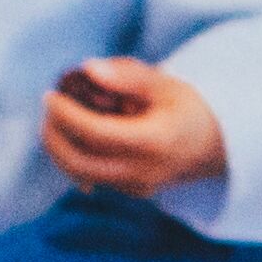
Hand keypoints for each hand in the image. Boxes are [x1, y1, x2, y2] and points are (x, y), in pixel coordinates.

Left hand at [40, 56, 227, 198]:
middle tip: (49, 109)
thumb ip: (126, 76)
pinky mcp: (130, 192)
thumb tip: (89, 69)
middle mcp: (144, 172)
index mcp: (155, 142)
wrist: (211, 144)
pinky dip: (75, 155)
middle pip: (79, 163)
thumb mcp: (164, 83)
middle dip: (54, 136)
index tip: (50, 95)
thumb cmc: (186, 109)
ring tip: (60, 118)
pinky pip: (91, 177)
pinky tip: (78, 133)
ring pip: (81, 174)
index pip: (95, 134)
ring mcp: (137, 187)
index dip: (66, 115)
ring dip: (61, 147)